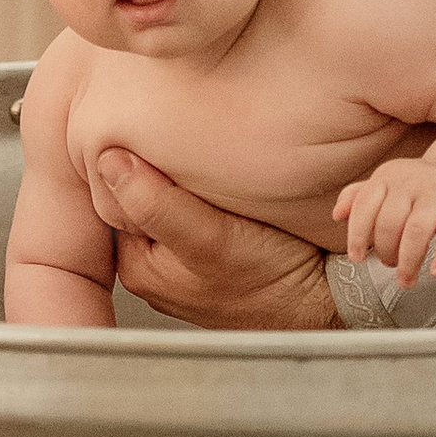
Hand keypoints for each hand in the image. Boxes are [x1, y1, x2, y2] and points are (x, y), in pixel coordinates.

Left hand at [90, 148, 337, 328]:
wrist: (326, 301)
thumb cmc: (274, 281)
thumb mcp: (211, 238)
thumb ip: (156, 203)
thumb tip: (109, 161)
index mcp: (140, 266)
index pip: (115, 198)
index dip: (132, 163)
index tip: (152, 135)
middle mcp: (157, 268)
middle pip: (143, 200)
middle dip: (159, 171)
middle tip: (183, 142)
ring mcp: (186, 264)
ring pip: (172, 204)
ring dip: (187, 181)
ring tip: (207, 162)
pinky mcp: (215, 256)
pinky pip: (199, 214)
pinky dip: (208, 196)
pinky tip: (226, 187)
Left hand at [336, 155, 435, 284]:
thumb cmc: (415, 187)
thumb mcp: (385, 184)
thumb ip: (357, 198)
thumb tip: (337, 215)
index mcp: (387, 178)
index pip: (365, 205)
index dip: (357, 234)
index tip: (357, 258)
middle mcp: (411, 184)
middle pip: (390, 222)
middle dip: (385, 251)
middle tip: (389, 264)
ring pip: (418, 229)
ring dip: (409, 261)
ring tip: (406, 280)